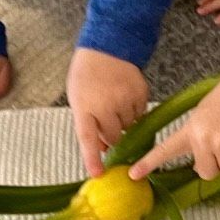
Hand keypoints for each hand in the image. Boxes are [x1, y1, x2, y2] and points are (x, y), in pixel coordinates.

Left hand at [67, 47, 149, 177]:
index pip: (87, 138)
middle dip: (112, 134)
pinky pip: (141, 114)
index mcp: (84, 107)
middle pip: (114, 137)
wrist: (107, 46)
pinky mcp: (140, 93)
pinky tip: (126, 96)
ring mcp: (124, 99)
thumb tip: (103, 148)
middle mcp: (105, 105)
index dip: (92, 158)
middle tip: (107, 119)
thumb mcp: (78, 98)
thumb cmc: (88, 74)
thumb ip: (88, 124)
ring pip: (130, 126)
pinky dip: (135, 110)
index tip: (97, 174)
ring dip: (124, 121)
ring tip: (115, 102)